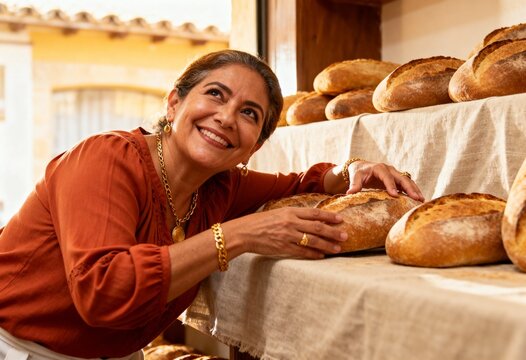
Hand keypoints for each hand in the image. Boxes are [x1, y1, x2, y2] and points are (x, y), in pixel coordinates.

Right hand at [233, 207, 347, 258]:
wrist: (245, 232)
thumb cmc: (261, 222)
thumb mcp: (279, 213)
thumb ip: (295, 215)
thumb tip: (313, 219)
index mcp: (290, 211)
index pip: (315, 213)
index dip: (329, 216)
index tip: (341, 219)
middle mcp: (291, 223)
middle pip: (317, 227)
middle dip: (333, 232)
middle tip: (345, 235)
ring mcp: (287, 236)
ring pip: (313, 241)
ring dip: (327, 245)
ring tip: (338, 248)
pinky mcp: (283, 248)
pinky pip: (302, 252)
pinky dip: (314, 254)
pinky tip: (322, 255)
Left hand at [347, 161, 424, 200]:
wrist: (361, 167)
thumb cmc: (358, 172)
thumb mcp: (355, 177)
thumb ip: (354, 184)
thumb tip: (349, 193)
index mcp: (379, 168)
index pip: (387, 177)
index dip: (391, 185)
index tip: (395, 195)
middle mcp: (390, 169)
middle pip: (402, 178)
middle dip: (409, 188)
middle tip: (416, 198)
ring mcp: (395, 174)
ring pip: (407, 181)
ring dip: (415, 190)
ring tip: (421, 200)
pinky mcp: (397, 179)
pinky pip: (407, 184)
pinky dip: (413, 190)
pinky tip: (418, 200)